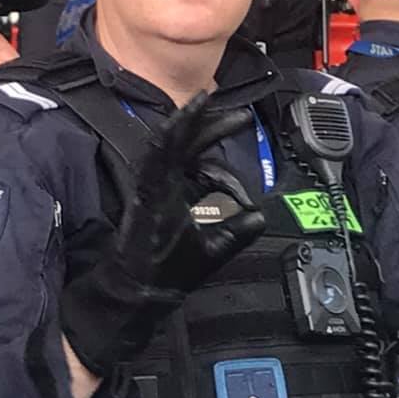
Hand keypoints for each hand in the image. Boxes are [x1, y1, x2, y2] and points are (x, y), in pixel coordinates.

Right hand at [60, 92, 264, 375]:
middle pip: (185, 144)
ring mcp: (151, 190)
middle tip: (235, 110)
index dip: (216, 134)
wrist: (138, 294)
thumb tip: (260, 217)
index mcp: (177, 192)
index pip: (197, 154)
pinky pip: (152, 165)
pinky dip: (164, 144)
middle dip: (209, 123)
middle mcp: (163, 185)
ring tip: (202, 102)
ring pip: (166, 146)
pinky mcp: (142, 198)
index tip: (242, 120)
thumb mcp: (214, 251)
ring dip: (184, 123)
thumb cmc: (168, 273)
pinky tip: (176, 127)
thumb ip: (236, 233)